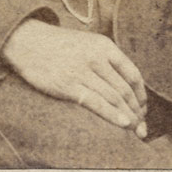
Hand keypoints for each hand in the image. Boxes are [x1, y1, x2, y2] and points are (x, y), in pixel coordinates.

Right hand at [0, 18, 147, 137]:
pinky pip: (96, 103)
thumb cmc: (59, 46)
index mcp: (105, 46)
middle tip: (142, 128)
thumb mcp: (88, 43)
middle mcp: (97, 57)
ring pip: (114, 98)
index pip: (133, 74)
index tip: (142, 109)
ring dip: (128, 117)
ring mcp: (82, 71)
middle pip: (125, 89)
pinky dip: (113, 115)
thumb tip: (126, 87)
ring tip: (135, 130)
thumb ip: (107, 60)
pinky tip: (124, 124)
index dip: (141, 95)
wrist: (28, 41)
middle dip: (137, 112)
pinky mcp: (68, 85)